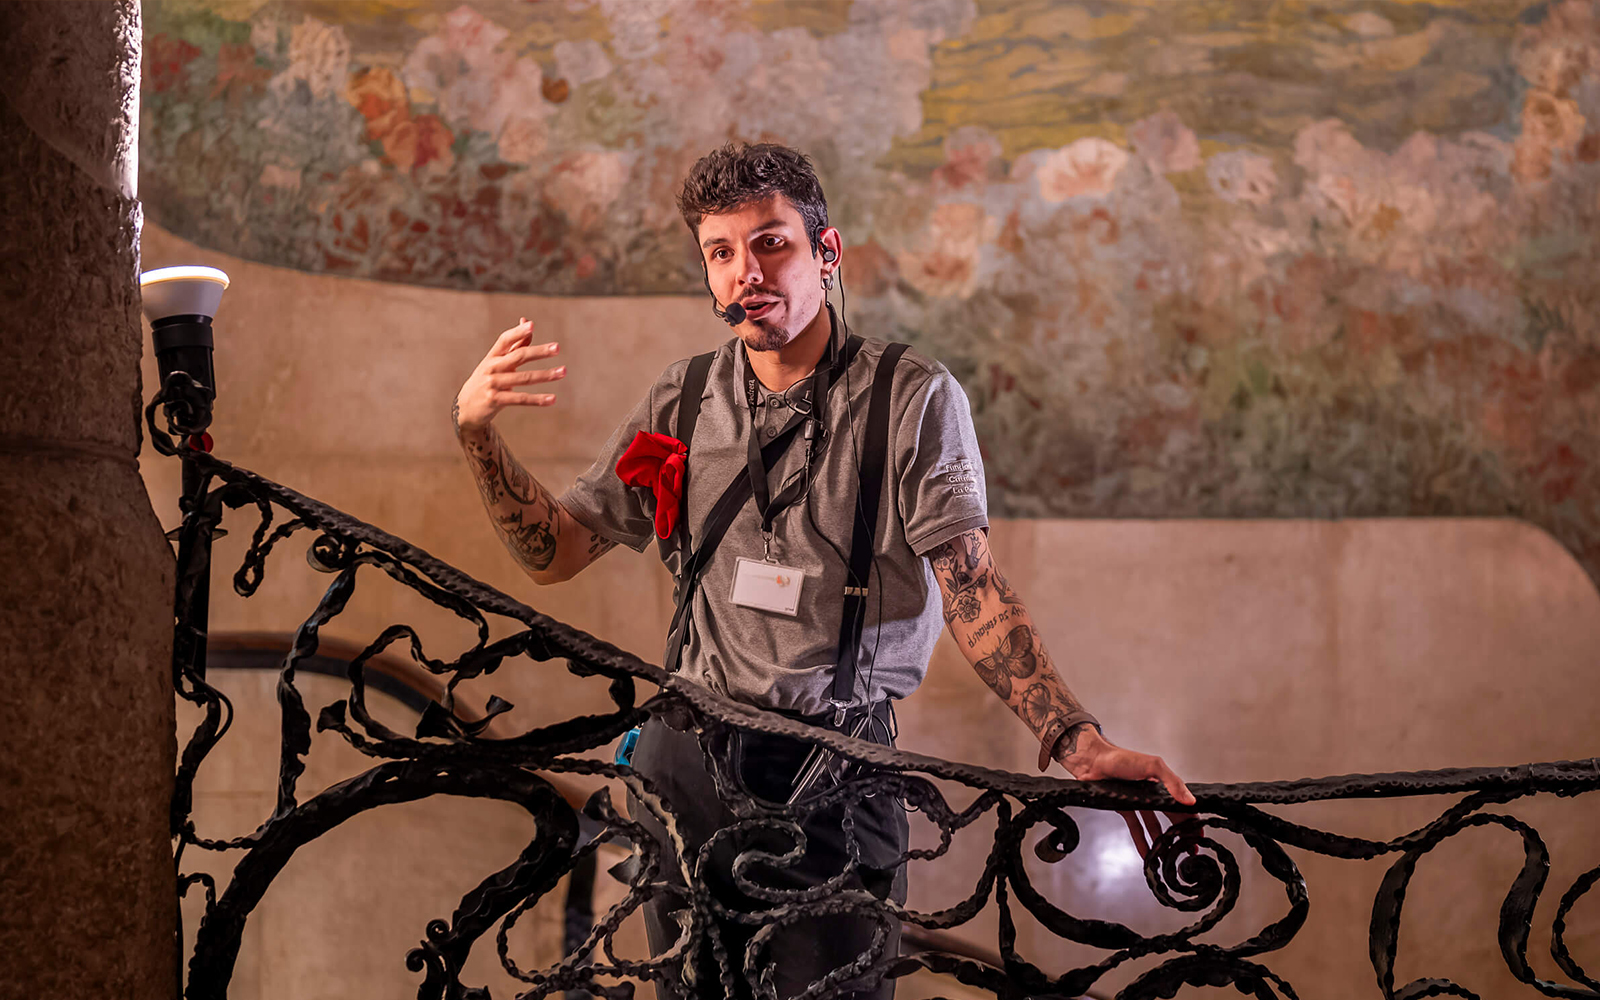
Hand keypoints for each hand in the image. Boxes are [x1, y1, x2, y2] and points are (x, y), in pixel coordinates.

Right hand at [454, 318, 564, 434]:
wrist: (466, 407)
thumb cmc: (488, 379)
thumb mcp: (497, 362)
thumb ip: (514, 344)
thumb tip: (526, 321)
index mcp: (493, 356)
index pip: (505, 340)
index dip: (517, 332)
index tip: (532, 325)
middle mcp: (492, 367)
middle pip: (518, 356)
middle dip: (539, 352)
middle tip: (557, 348)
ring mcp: (493, 384)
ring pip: (524, 378)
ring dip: (545, 375)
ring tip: (563, 372)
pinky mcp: (496, 400)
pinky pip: (520, 399)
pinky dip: (537, 399)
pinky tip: (552, 399)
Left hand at [1059, 728, 1197, 859]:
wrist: (1093, 761)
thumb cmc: (1121, 758)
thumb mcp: (1152, 766)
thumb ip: (1172, 782)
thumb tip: (1190, 800)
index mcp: (1162, 783)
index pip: (1182, 804)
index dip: (1192, 819)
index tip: (1199, 834)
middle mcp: (1152, 793)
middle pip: (1171, 817)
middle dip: (1182, 833)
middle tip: (1189, 850)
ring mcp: (1138, 802)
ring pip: (1154, 825)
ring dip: (1162, 841)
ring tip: (1170, 856)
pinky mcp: (1124, 808)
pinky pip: (1136, 828)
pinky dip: (1141, 841)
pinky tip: (1146, 853)